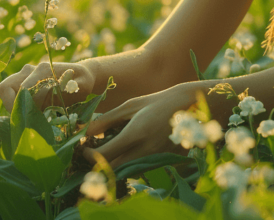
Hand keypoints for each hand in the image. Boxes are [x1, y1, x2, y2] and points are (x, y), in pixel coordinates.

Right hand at [0, 61, 94, 111]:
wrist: (79, 76)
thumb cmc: (83, 81)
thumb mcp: (83, 84)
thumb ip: (73, 87)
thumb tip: (62, 89)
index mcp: (43, 70)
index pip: (22, 89)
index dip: (24, 106)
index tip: (33, 119)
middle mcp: (29, 71)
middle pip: (5, 88)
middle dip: (12, 107)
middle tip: (26, 120)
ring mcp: (23, 77)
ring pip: (6, 93)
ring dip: (15, 108)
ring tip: (32, 118)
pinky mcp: (22, 84)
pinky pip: (11, 96)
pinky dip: (18, 108)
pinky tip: (34, 115)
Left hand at [81, 82, 199, 168]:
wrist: (188, 106)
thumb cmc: (155, 102)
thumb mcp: (130, 106)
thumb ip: (107, 119)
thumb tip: (86, 131)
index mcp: (136, 133)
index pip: (105, 154)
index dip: (89, 154)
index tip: (84, 146)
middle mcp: (146, 150)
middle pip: (113, 168)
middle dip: (99, 163)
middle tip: (93, 151)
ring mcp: (156, 158)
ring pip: (125, 171)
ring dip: (114, 164)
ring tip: (110, 148)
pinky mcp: (163, 162)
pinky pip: (139, 168)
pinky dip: (129, 163)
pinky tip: (128, 150)